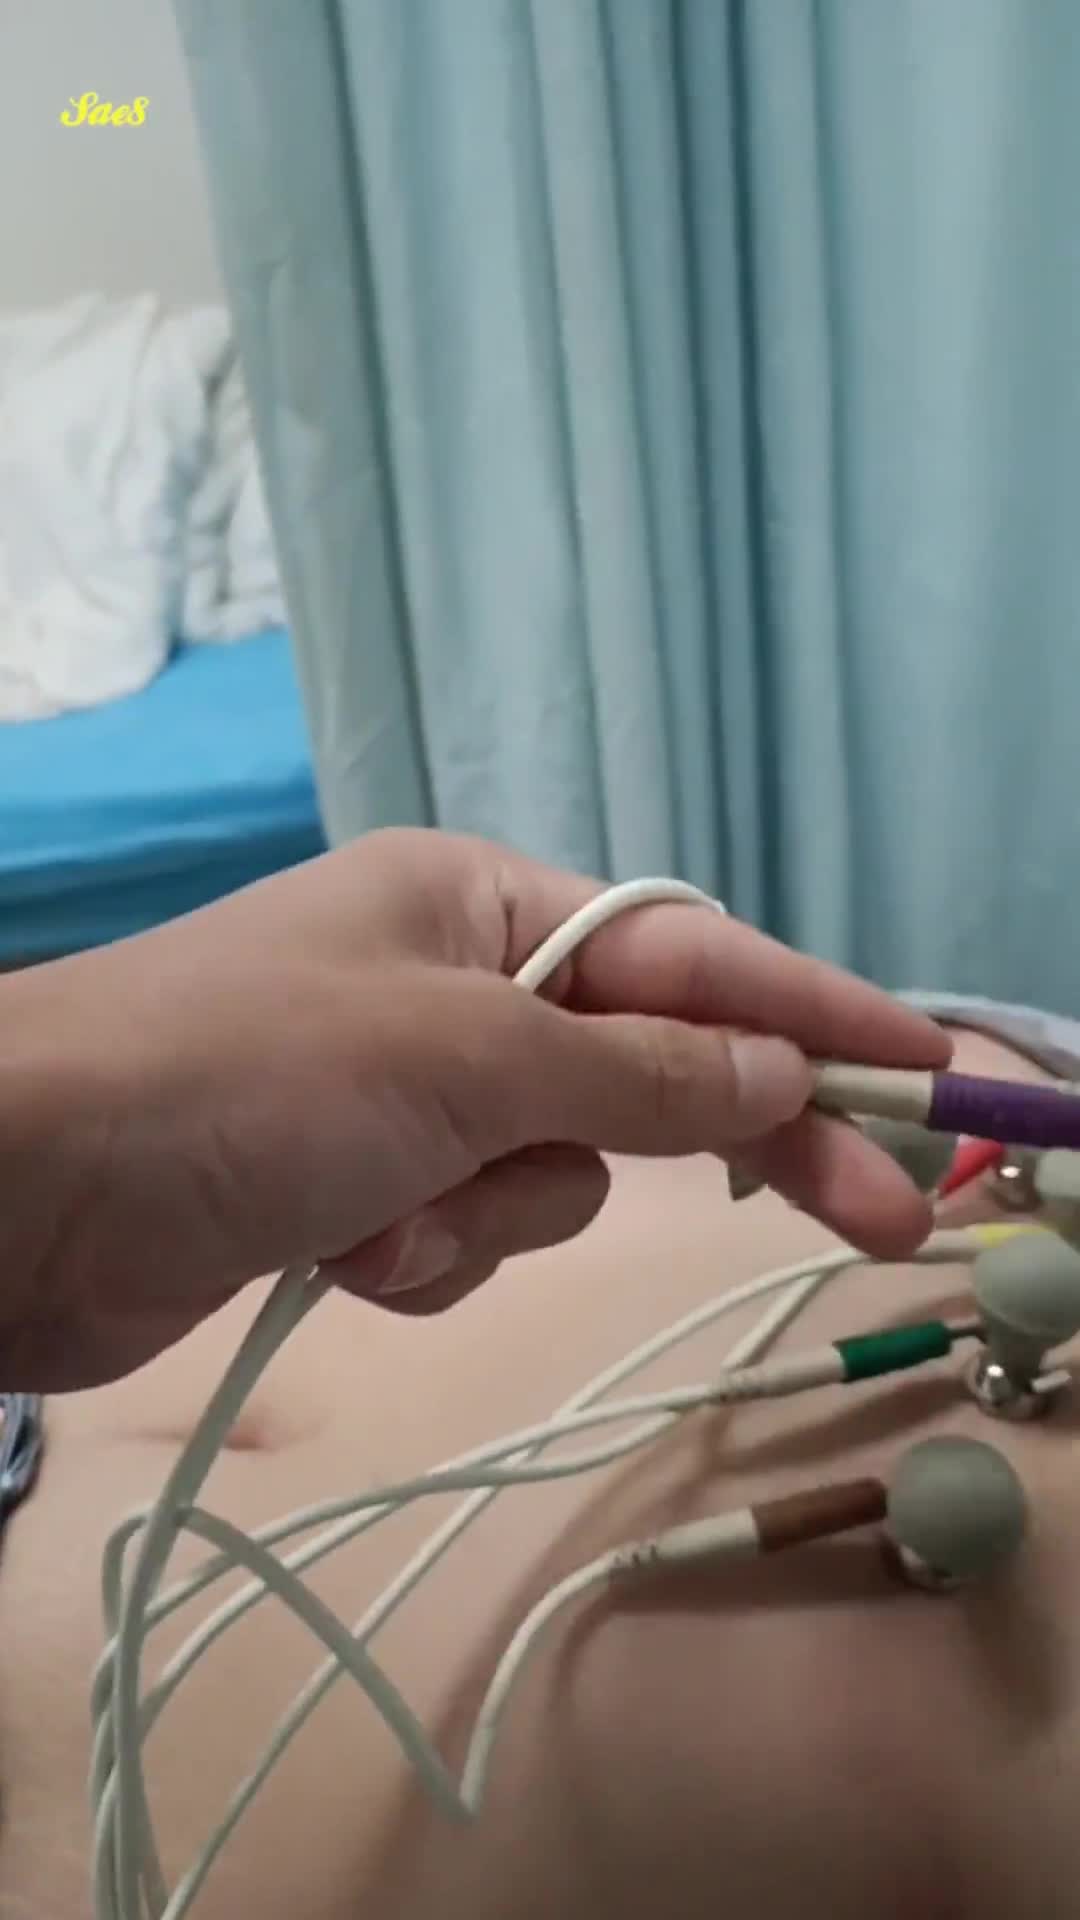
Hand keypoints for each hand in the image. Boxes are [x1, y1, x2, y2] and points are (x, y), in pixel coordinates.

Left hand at [4, 829, 949, 1387]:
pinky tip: (339, 1251)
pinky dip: (423, 1255)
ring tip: (391, 1207)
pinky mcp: (356, 1190)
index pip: (695, 958)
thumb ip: (636, 1070)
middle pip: (647, 1073)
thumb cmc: (240, 1076)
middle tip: (877, 1221)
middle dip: (723, 1141)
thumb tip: (781, 1065)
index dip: (826, 1017)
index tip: (936, 1075)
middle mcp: (453, 985)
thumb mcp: (460, 1055)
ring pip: (553, 1173)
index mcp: (481, 904)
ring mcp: (405, 1092)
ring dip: (493, 1212)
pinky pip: (464, 1234)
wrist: (16, 1189)